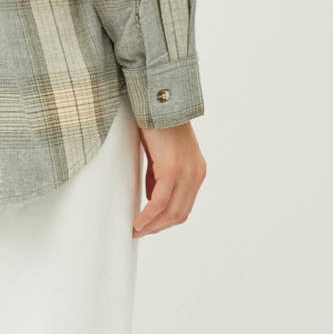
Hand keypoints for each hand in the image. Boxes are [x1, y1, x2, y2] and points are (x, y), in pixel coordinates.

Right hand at [133, 120, 205, 235]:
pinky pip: (159, 203)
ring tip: (136, 229)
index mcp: (196, 170)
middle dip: (158, 227)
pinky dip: (148, 216)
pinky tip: (138, 222)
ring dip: (153, 225)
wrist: (158, 101)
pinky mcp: (172, 170)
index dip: (166, 221)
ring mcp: (186, 173)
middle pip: (180, 214)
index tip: (149, 226)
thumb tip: (152, 198)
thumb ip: (159, 177)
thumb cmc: (157, 123)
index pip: (184, 206)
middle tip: (140, 232)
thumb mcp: (161, 155)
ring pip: (171, 213)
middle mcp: (195, 174)